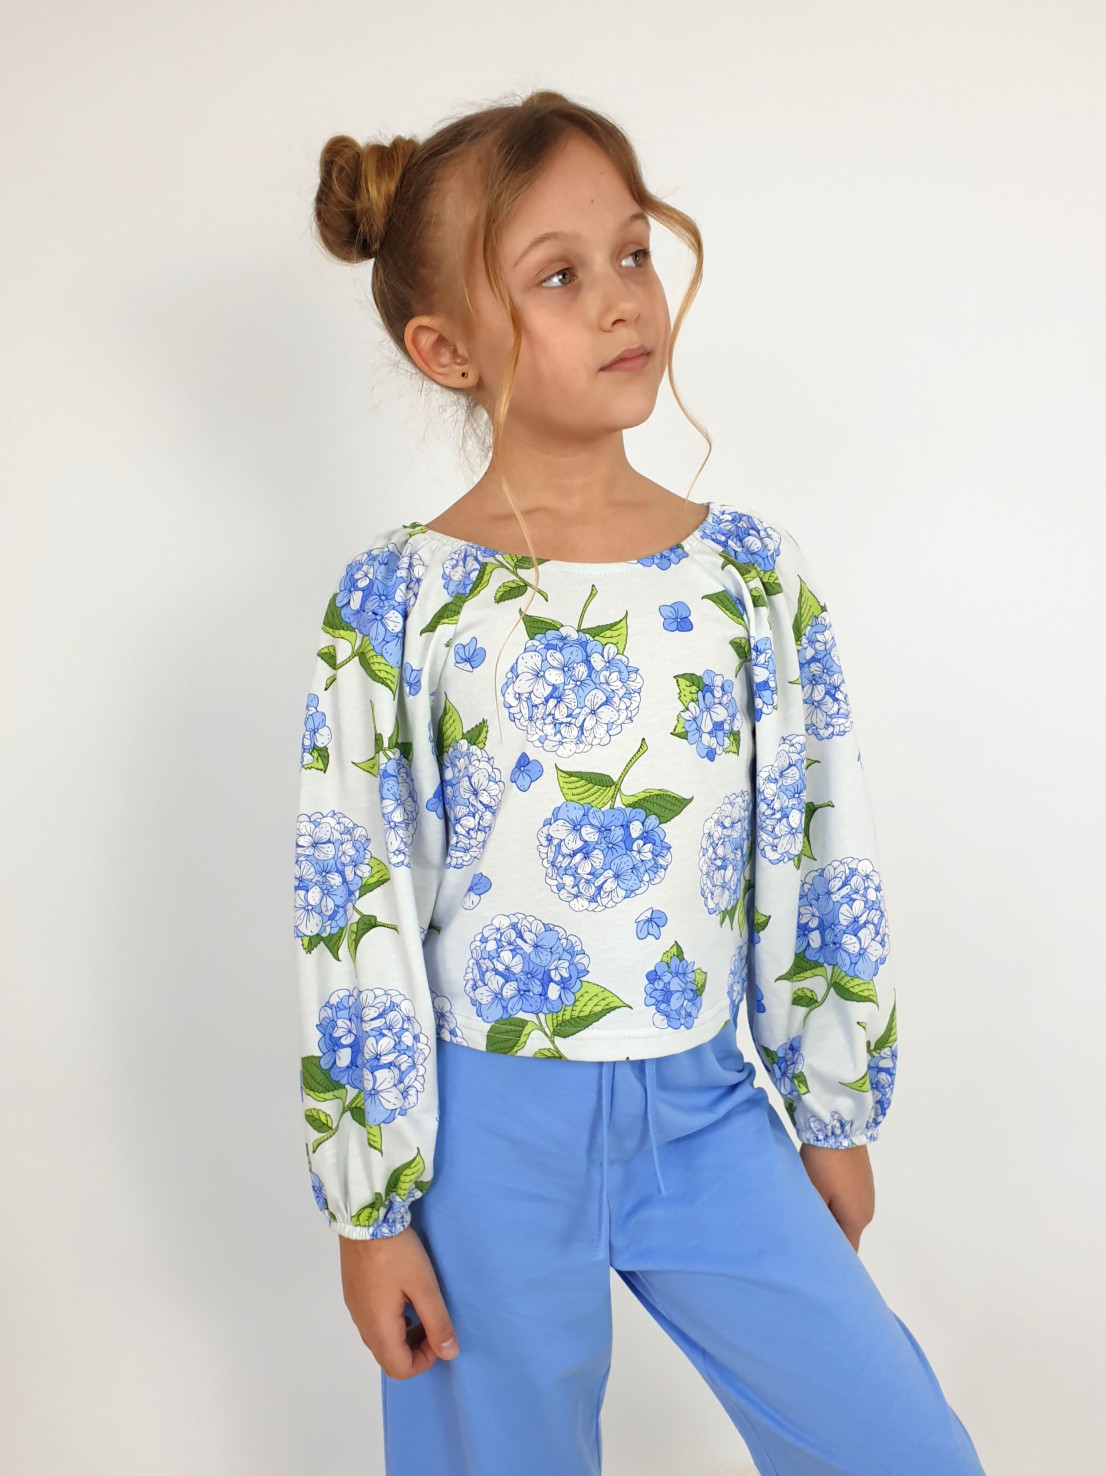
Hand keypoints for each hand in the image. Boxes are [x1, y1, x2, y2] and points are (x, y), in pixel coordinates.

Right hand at [338, 1224, 459, 1377]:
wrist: (364, 1218)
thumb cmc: (397, 1253)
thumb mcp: (424, 1285)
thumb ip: (437, 1322)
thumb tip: (449, 1354)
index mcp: (379, 1328)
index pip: (401, 1369)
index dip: (425, 1360)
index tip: (439, 1333)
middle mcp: (363, 1325)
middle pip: (389, 1358)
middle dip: (415, 1349)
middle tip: (432, 1322)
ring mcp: (355, 1309)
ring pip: (380, 1340)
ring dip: (404, 1336)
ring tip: (420, 1307)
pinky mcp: (353, 1294)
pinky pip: (373, 1322)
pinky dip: (391, 1322)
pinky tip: (402, 1296)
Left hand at [798, 1142, 873, 1250]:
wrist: (838, 1125)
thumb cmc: (824, 1164)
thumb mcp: (815, 1195)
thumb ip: (816, 1221)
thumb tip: (813, 1240)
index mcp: (857, 1219)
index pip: (848, 1251)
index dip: (832, 1258)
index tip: (813, 1260)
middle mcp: (866, 1210)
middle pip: (847, 1233)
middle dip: (828, 1236)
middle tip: (804, 1236)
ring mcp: (865, 1194)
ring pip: (846, 1216)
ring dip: (830, 1217)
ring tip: (808, 1213)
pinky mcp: (861, 1180)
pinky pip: (847, 1201)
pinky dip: (834, 1203)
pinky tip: (818, 1194)